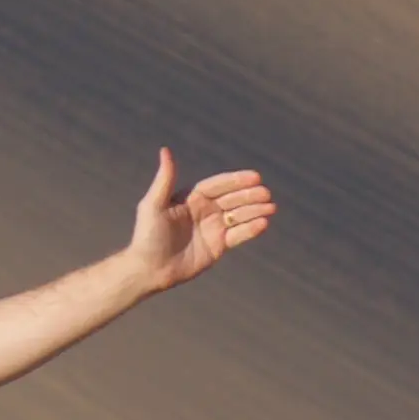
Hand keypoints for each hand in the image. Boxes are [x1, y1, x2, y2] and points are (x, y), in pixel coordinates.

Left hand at [124, 150, 278, 293]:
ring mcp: (213, 229)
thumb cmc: (147, 235)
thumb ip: (165, 179)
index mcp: (190, 199)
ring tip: (271, 207)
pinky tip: (263, 223)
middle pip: (232, 200)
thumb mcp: (153, 205)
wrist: (149, 269)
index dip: (235, 181)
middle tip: (266, 193)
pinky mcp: (218, 246)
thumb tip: (165, 150)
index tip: (255, 177)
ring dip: (255, 210)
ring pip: (239, 216)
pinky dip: (251, 229)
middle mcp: (204, 211)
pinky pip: (239, 235)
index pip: (217, 186)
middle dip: (250, 196)